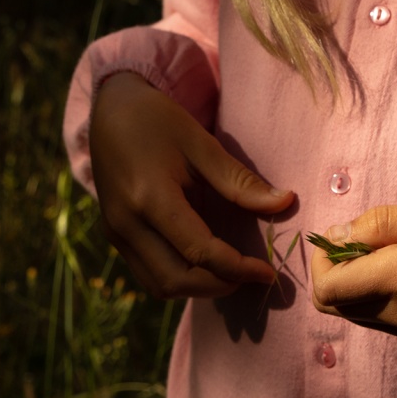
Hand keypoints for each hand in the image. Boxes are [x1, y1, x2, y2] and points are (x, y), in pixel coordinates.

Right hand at [89, 73, 293, 298]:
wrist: (110, 110)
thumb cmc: (158, 120)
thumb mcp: (201, 144)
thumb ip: (240, 181)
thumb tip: (286, 203)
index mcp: (150, 198)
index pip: (199, 252)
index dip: (238, 268)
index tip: (269, 271)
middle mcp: (127, 224)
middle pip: (176, 280)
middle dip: (218, 285)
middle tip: (251, 274)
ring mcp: (116, 233)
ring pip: (159, 285)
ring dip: (198, 287)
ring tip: (230, 270)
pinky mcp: (114, 236)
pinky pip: (148, 274)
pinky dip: (178, 278)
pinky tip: (203, 262)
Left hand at [309, 199, 396, 338]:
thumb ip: (382, 223)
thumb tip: (337, 236)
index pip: (327, 288)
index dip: (319, 259)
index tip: (341, 232)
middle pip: (332, 305)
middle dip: (330, 271)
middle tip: (358, 238)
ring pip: (352, 313)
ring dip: (351, 283)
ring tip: (383, 249)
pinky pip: (375, 318)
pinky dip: (370, 294)